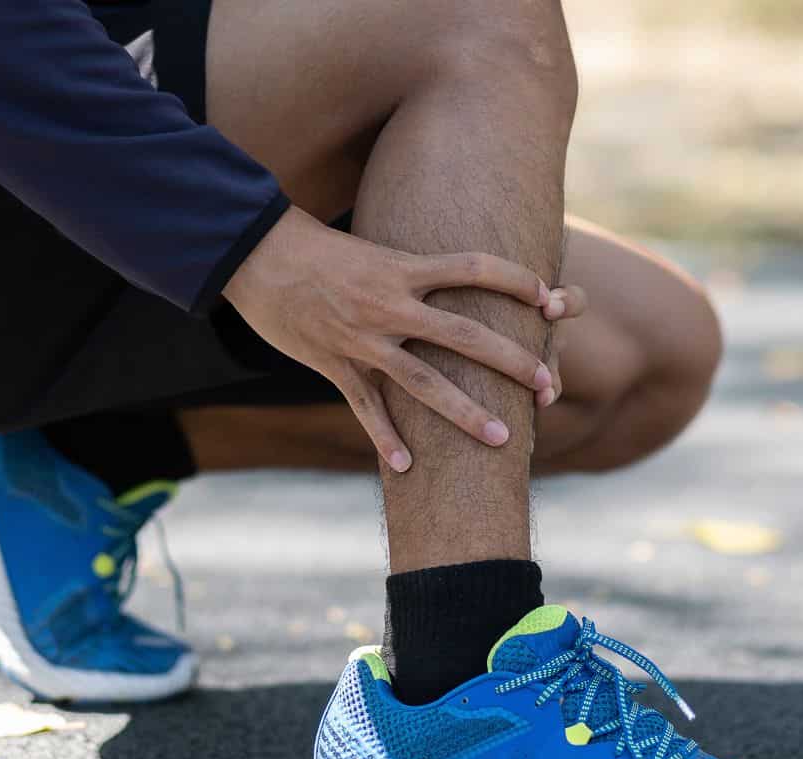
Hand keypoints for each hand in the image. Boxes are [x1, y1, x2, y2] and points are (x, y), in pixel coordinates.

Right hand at [224, 207, 582, 471]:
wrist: (254, 254)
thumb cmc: (314, 247)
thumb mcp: (370, 248)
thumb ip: (409, 269)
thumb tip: (445, 274)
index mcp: (402, 268)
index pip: (474, 268)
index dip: (515, 279)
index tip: (548, 296)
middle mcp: (390, 304)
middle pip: (466, 336)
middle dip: (512, 361)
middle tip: (546, 385)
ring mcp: (363, 339)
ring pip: (425, 383)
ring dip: (467, 413)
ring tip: (502, 439)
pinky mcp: (335, 364)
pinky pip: (367, 408)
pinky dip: (387, 439)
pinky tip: (408, 466)